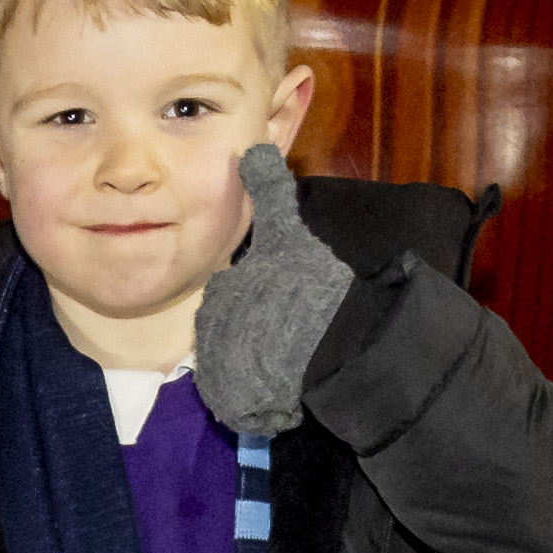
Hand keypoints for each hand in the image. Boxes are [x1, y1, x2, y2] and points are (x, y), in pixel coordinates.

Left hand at [189, 147, 358, 438]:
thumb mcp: (290, 230)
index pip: (232, 301)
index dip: (262, 304)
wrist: (339, 350)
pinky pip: (242, 403)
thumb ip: (270, 190)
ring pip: (238, 369)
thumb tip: (253, 149)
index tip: (288, 308)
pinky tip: (286, 388)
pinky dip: (262, 399)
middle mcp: (214, 332)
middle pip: (232, 336)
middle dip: (257, 336)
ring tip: (295, 362)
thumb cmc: (315, 287)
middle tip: (294, 336)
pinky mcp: (234, 404)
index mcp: (223, 293)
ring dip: (261, 369)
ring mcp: (222, 369)